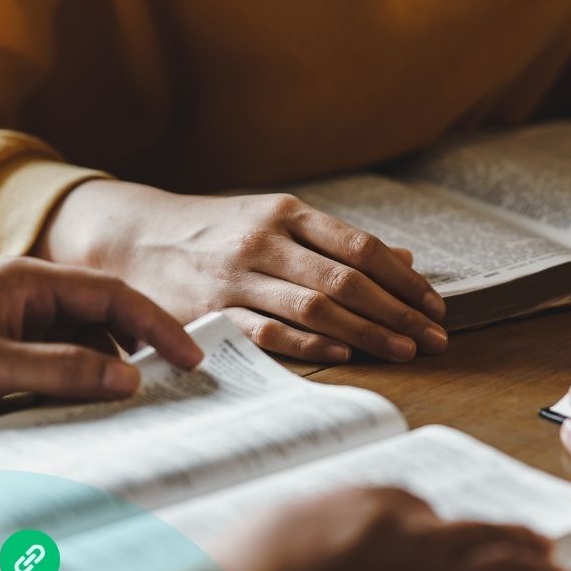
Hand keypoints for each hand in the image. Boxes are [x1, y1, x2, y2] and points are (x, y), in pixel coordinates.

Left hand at [0, 257, 199, 424]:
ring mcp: (11, 325)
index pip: (112, 294)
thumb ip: (64, 370)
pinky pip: (53, 364)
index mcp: (29, 281)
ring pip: (79, 343)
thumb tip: (130, 379)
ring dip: (105, 368)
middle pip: (101, 317)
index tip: (190, 354)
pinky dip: (76, 382)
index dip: (156, 324)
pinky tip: (85, 407)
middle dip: (138, 346)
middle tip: (173, 380)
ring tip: (132, 402)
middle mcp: (26, 298)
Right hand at [36, 180, 448, 363]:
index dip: (403, 279)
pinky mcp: (211, 311)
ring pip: (316, 307)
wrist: (134, 236)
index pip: (361, 247)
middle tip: (436, 338)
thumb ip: (336, 241)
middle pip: (347, 280)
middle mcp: (266, 242)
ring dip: (367, 334)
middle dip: (398, 313)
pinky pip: (269, 331)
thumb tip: (405, 259)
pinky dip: (310, 344)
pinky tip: (344, 356)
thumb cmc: (216, 230)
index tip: (434, 305)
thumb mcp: (274, 219)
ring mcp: (237, 277)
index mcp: (286, 213)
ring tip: (405, 351)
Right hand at [209, 486, 570, 570]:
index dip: (445, 529)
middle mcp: (412, 527)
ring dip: (540, 570)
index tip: (455, 542)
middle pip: (477, 529)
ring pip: (507, 560)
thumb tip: (320, 534)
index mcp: (371, 500)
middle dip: (512, 537)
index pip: (421, 508)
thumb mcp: (279, 526)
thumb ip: (318, 524)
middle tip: (538, 545)